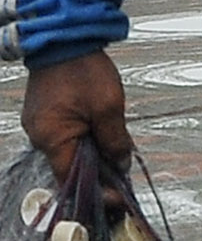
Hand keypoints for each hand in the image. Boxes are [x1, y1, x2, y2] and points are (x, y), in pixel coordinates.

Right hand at [22, 51, 128, 183]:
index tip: (118, 200)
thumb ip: (115, 140)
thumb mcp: (109, 108)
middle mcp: (40, 136)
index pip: (70, 178)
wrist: (64, 40)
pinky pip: (65, 137)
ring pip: (69, 152)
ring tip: (117, 162)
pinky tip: (103, 141)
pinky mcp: (45, 116)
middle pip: (70, 167)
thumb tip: (121, 164)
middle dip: (96, 176)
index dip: (95, 191)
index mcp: (52, 138)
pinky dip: (84, 142)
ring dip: (92, 158)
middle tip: (122, 185)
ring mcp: (40, 125)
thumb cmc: (84, 72)